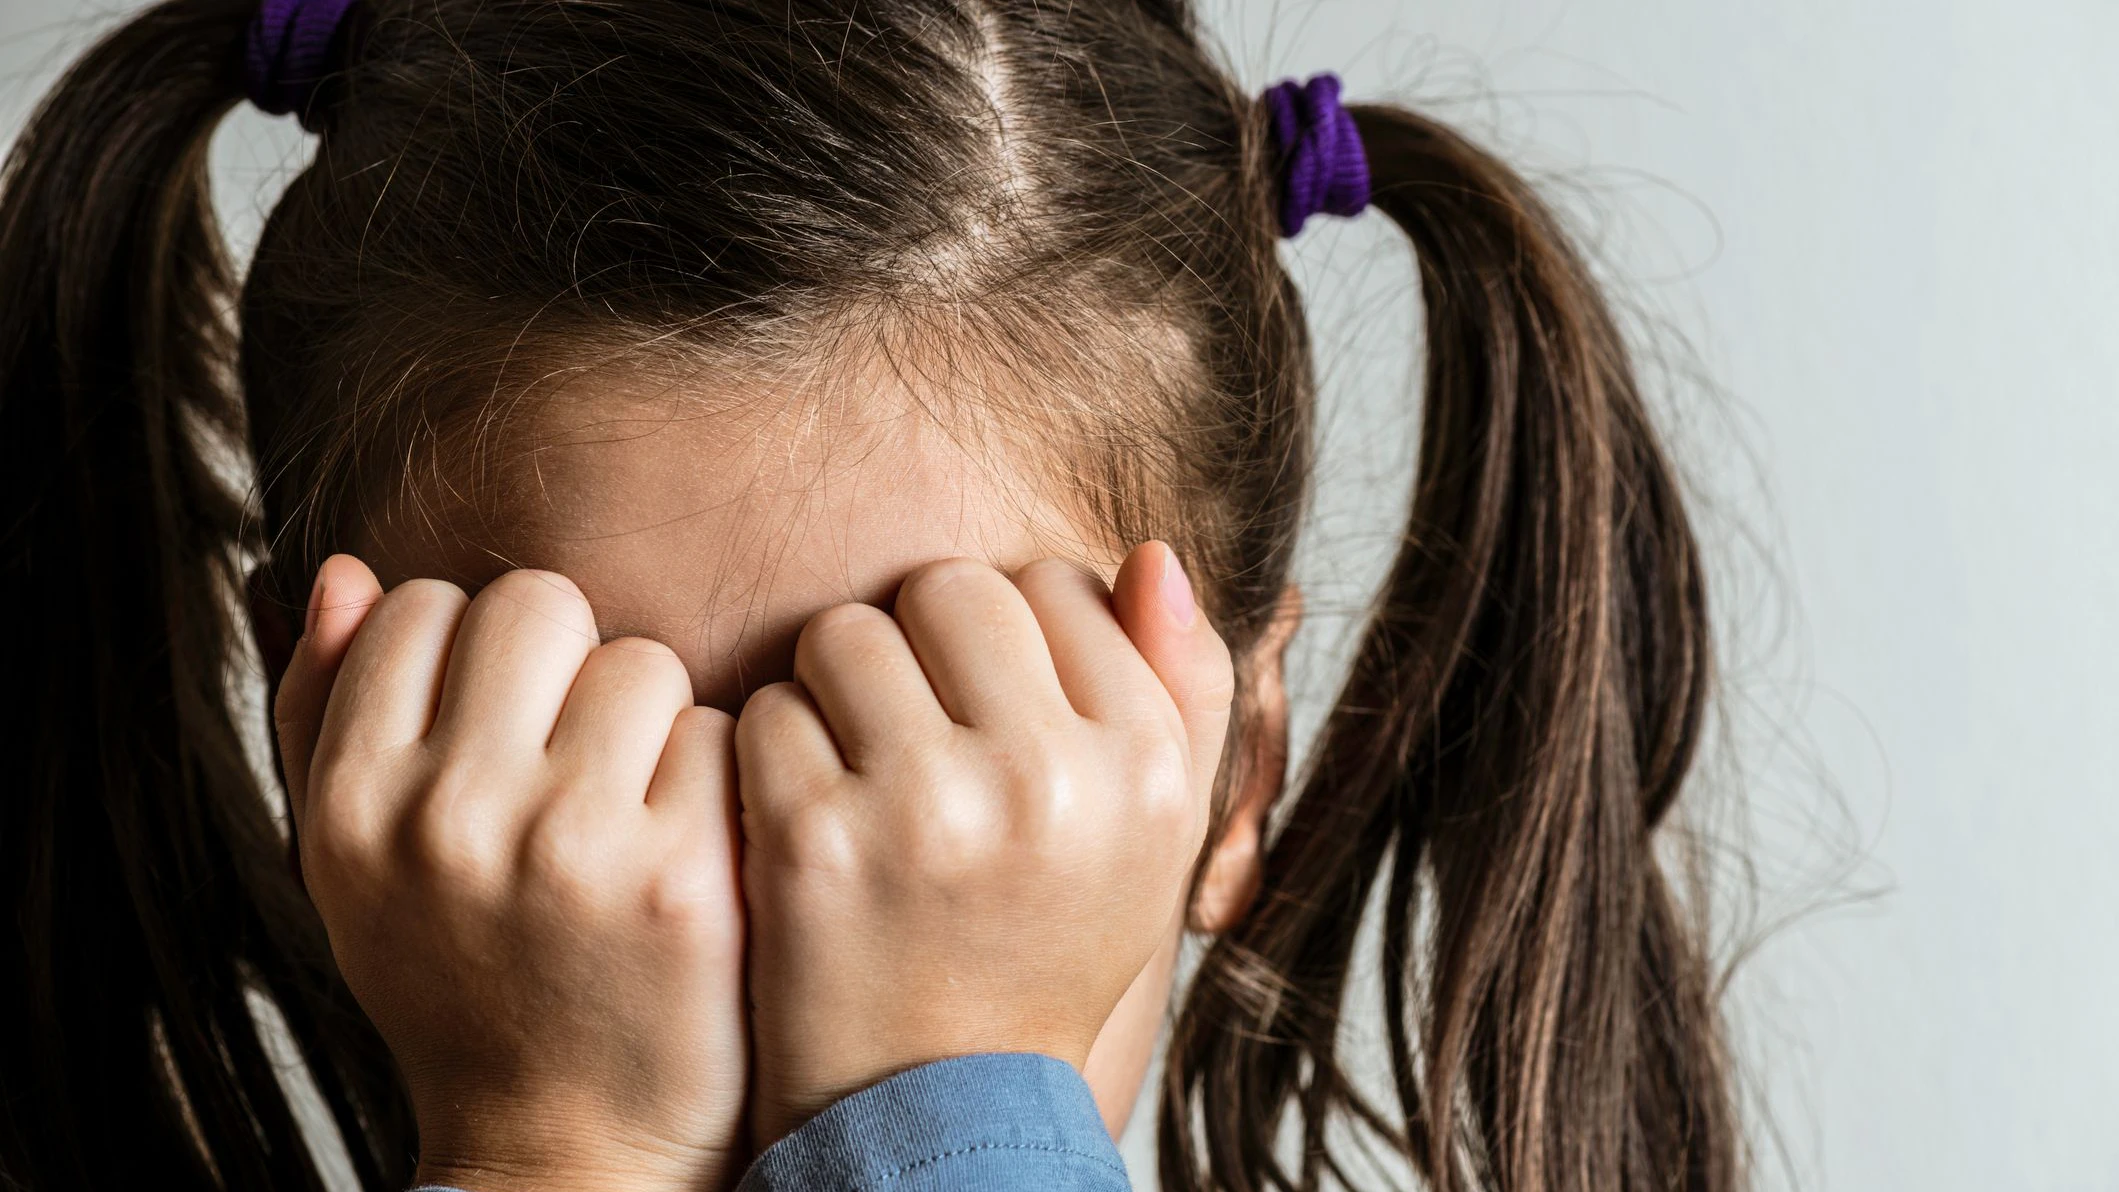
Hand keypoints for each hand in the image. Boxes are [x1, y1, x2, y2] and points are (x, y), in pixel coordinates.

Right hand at [274, 557, 747, 1191]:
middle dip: (569, 663)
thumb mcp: (356, 869)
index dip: (476, 654)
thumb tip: (348, 572)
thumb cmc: (465, 986)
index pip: (422, 605)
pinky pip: (721, 734)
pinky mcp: (684, 878)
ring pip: (641, 660)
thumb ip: (328, 714)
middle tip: (579, 754)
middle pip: (539, 603)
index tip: (499, 721)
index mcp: (354, 806)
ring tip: (634, 808)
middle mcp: (451, 818)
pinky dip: (716, 778)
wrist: (567, 1146)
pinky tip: (691, 846)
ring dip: (652, 719)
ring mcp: (571, 845)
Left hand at [738, 541, 1233, 1145]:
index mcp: (1146, 766)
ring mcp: (928, 808)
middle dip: (919, 646)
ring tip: (860, 777)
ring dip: (836, 691)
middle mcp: (1049, 778)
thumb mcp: (1153, 838)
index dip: (1009, 642)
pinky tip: (805, 822)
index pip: (1057, 583)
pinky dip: (770, 755)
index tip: (993, 719)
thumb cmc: (1048, 951)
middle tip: (915, 736)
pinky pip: (768, 710)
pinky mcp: (813, 842)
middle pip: (948, 587)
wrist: (942, 1116)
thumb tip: (1151, 553)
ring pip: (846, 634)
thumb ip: (1181, 691)